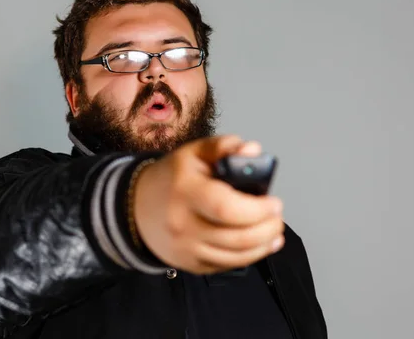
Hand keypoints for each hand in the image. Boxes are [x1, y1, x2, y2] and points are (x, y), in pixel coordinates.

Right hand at [133, 135, 284, 274]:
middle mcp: (183, 224)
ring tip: (274, 229)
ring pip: (235, 256)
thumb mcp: (194, 153)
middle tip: (277, 215)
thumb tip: (253, 150)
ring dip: (264, 244)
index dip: (256, 209)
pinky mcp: (190, 264)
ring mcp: (186, 248)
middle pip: (236, 237)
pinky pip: (226, 265)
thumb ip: (224, 147)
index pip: (225, 207)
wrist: (136, 207)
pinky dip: (249, 256)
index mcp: (185, 191)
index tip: (274, 202)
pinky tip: (261, 244)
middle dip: (267, 228)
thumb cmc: (172, 178)